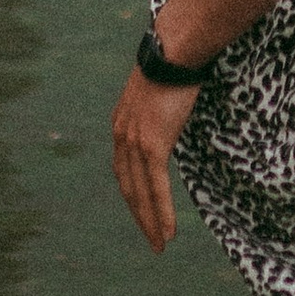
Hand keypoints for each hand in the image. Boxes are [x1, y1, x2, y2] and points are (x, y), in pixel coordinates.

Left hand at [112, 61, 198, 247]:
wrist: (173, 50)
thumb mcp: (156, 90)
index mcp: (121, 124)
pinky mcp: (153, 145)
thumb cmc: (172, 63)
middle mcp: (122, 136)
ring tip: (160, 245)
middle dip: (140, 217)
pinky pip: (157, 187)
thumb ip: (156, 108)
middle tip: (152, 241)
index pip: (123, 171)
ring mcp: (136, 142)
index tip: (143, 214)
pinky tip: (168, 231)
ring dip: (151, 223)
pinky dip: (162, 213)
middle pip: (128, 188)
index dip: (133, 196)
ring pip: (141, 194)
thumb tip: (169, 108)